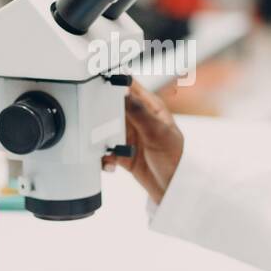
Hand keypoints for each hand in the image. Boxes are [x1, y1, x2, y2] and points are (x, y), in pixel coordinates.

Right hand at [102, 83, 184, 204]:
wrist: (173, 189)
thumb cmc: (175, 159)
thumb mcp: (158, 132)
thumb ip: (140, 111)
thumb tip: (124, 91)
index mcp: (149, 106)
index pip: (128, 85)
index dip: (112, 80)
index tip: (96, 83)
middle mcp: (136, 118)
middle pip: (110, 106)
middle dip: (100, 114)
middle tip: (95, 123)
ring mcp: (128, 134)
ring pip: (103, 128)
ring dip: (99, 139)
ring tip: (105, 148)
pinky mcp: (120, 151)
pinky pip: (103, 149)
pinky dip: (102, 156)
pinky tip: (110, 163)